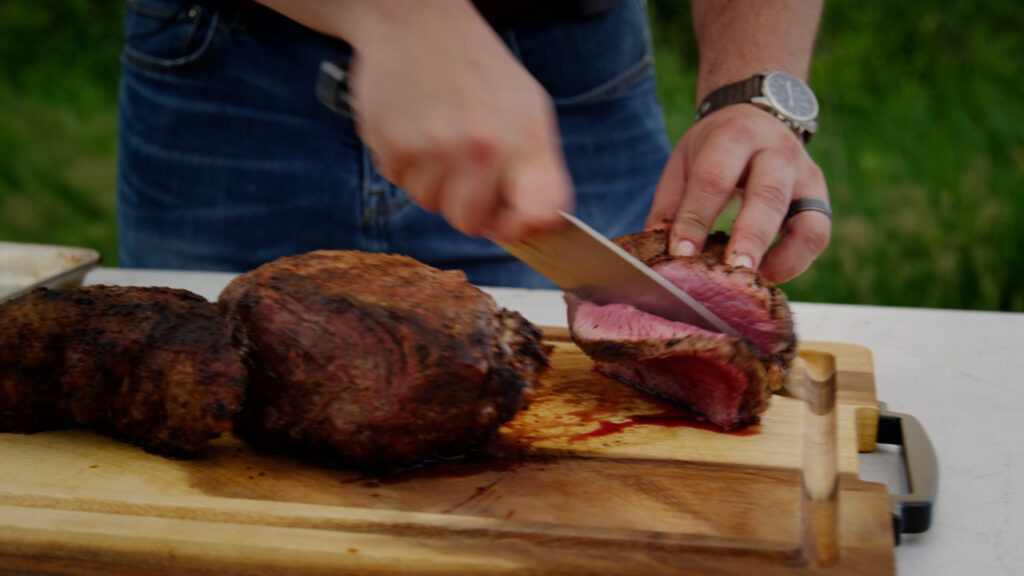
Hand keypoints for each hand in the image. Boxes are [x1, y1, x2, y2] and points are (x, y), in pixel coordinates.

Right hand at [346, 2, 572, 240]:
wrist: (418, 23)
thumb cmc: (479, 72)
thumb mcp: (527, 111)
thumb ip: (536, 171)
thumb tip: (534, 229)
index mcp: (526, 138)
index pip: (537, 216)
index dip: (520, 229)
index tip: (508, 222)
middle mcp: (483, 147)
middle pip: (470, 223)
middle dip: (465, 205)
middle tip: (462, 166)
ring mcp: (435, 148)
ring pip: (429, 204)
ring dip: (431, 181)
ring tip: (437, 136)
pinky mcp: (393, 144)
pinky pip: (398, 182)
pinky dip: (403, 163)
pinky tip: (413, 126)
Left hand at [646, 104, 830, 283]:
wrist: (756, 117)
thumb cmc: (714, 148)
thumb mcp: (684, 162)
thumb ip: (670, 205)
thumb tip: (659, 251)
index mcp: (735, 135)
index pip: (714, 178)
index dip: (696, 219)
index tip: (681, 254)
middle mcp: (778, 152)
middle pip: (768, 196)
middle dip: (749, 239)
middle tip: (731, 272)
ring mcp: (807, 176)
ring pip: (807, 222)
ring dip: (782, 258)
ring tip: (751, 282)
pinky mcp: (821, 199)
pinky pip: (817, 236)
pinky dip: (795, 262)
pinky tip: (767, 275)